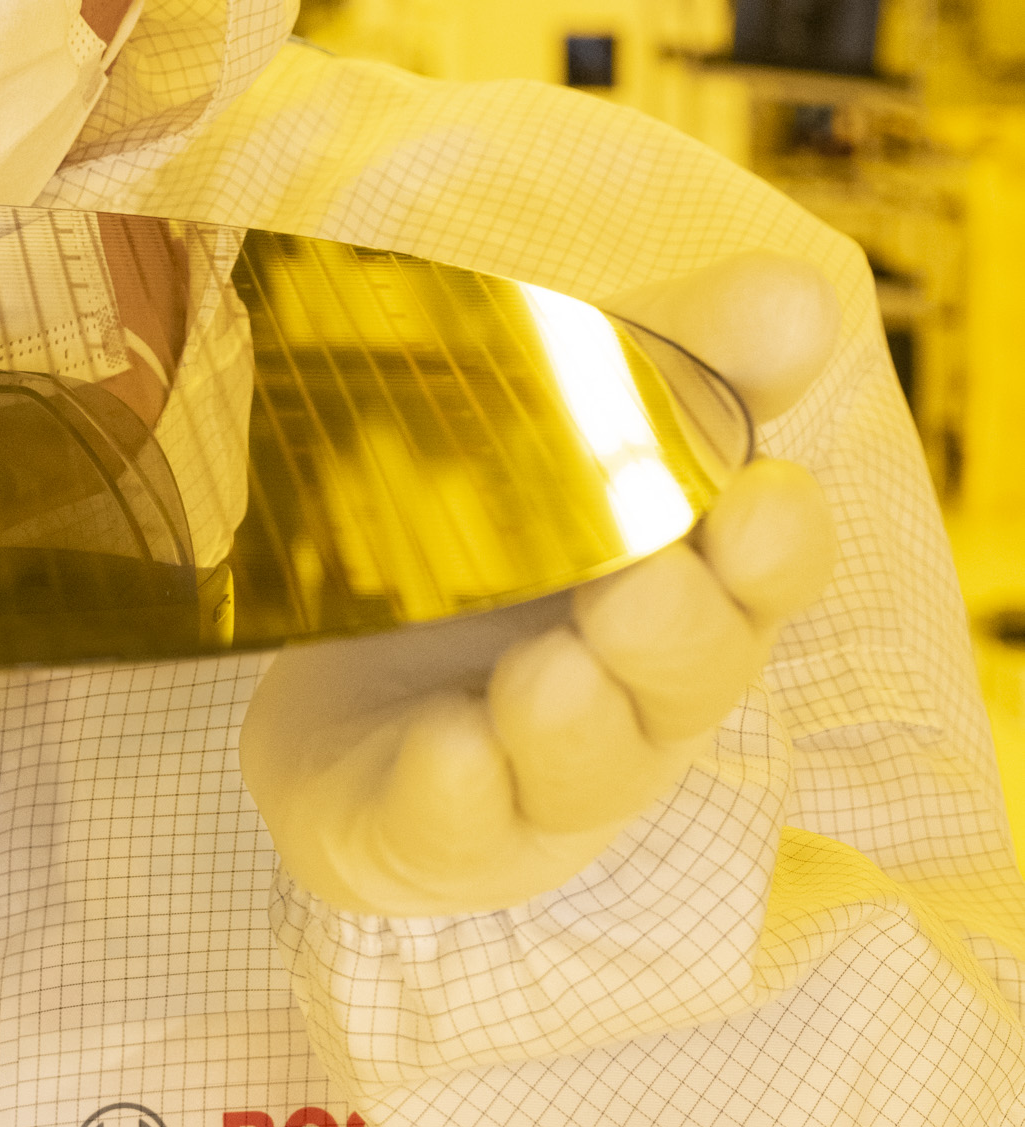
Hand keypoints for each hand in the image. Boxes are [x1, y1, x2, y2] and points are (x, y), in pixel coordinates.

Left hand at [237, 254, 839, 918]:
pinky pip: (461, 827)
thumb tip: (798, 296)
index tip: (760, 499)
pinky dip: (460, 791)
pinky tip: (449, 750)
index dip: (775, 546)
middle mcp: (640, 693)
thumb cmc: (489, 534)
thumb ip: (675, 353)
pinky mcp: (438, 830)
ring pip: (592, 766)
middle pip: (695, 675)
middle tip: (637, 584)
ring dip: (576, 720)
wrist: (328, 670)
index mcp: (690, 582)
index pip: (767, 573)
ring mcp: (543, 774)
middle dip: (677, 633)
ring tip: (547, 675)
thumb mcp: (566, 417)